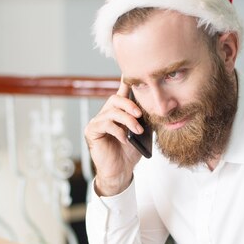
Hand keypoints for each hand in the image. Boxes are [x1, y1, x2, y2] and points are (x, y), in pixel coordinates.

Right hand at [85, 76, 144, 195]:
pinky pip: (105, 124)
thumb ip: (144, 120)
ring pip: (111, 111)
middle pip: (115, 99)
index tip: (129, 72)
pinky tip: (124, 139)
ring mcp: (98, 122)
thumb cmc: (130, 153)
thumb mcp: (142, 134)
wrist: (120, 172)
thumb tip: (152, 108)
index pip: (122, 94)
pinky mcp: (92, 131)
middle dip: (129, 104)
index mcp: (118, 113)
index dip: (125, 83)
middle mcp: (106, 114)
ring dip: (127, 120)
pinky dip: (117, 130)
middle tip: (140, 114)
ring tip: (137, 130)